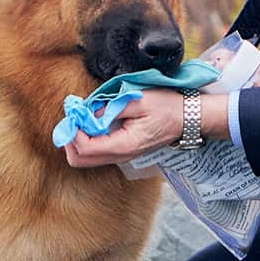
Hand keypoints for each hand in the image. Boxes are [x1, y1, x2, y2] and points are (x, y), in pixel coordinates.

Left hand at [65, 88, 223, 167]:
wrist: (189, 118)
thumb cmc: (168, 107)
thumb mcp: (138, 101)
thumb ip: (109, 108)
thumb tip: (86, 112)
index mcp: (124, 145)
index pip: (85, 148)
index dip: (73, 131)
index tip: (75, 111)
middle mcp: (121, 156)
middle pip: (79, 160)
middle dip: (69, 138)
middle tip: (73, 116)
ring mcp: (122, 155)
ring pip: (86, 158)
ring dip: (77, 138)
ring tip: (82, 116)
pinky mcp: (123, 150)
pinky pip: (96, 151)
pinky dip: (87, 138)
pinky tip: (93, 120)